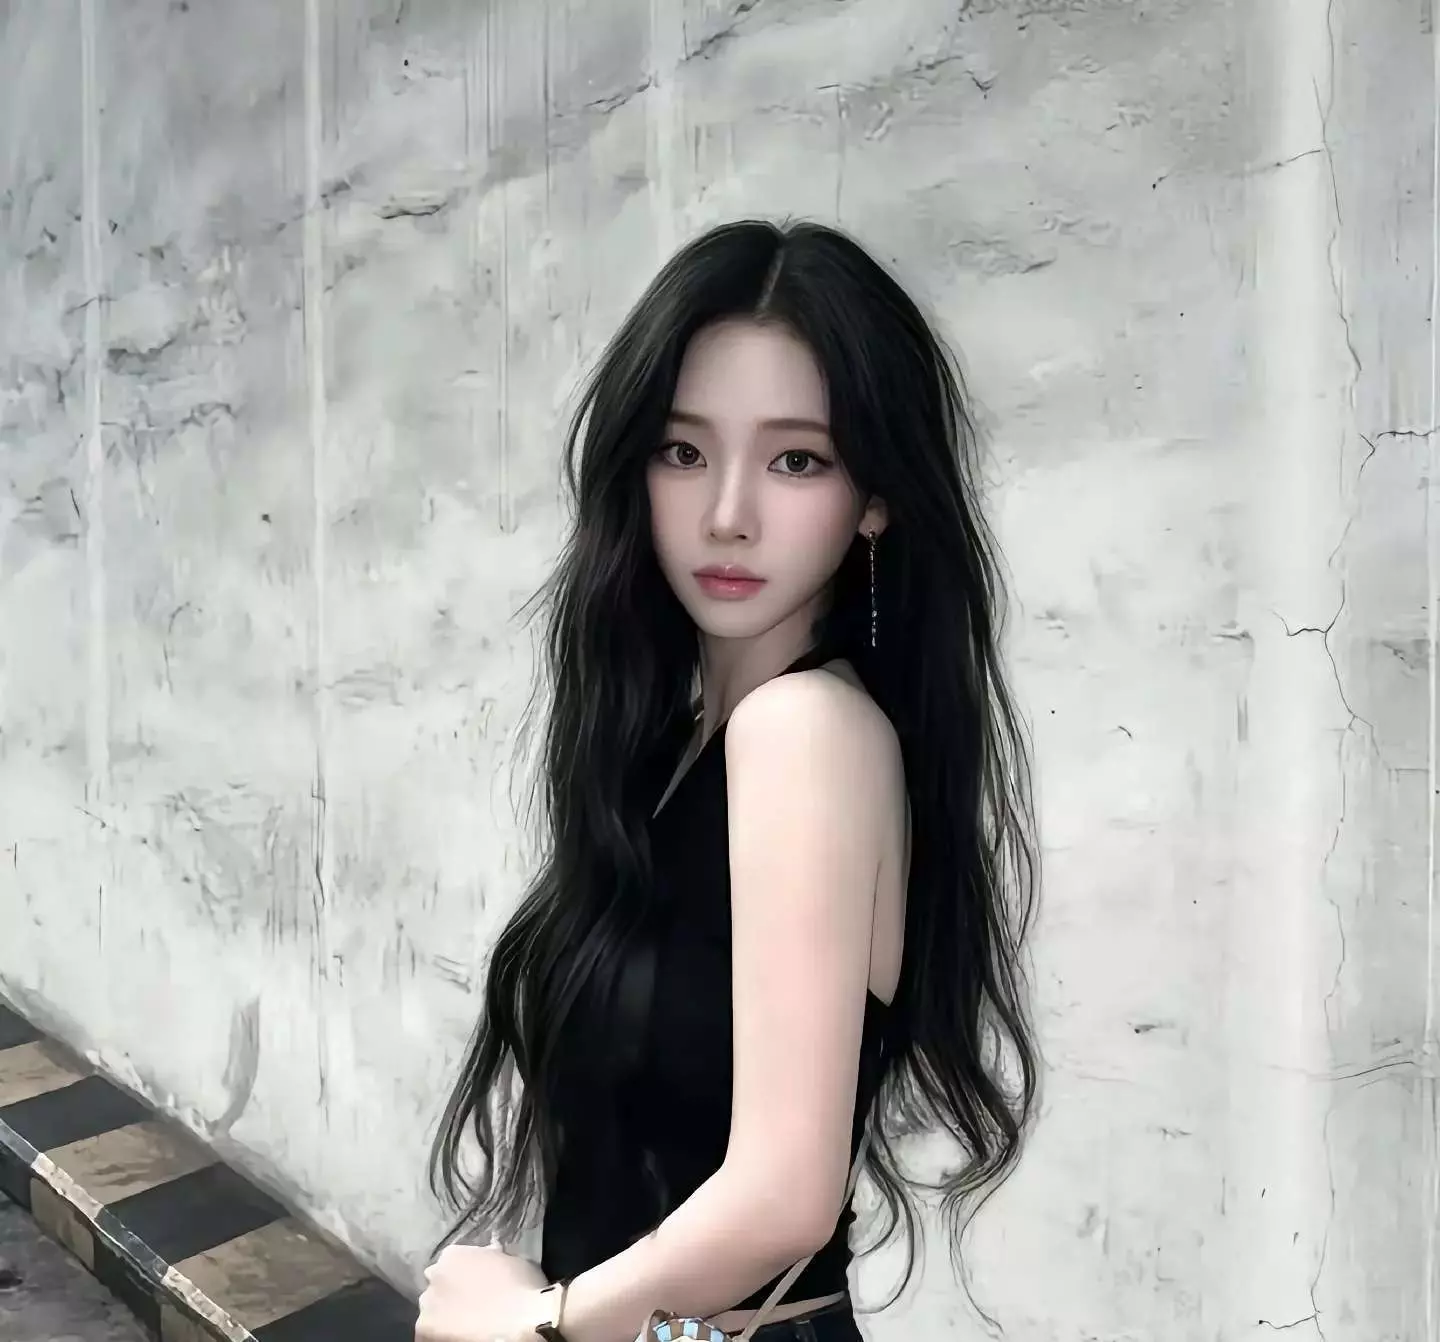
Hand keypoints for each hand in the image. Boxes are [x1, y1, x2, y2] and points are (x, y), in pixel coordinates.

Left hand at [416, 1244, 548, 1341]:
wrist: (521, 1320)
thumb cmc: (522, 1287)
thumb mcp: (510, 1260)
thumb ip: (491, 1256)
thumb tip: (489, 1254)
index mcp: (453, 1254)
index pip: (450, 1264)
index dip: (463, 1276)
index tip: (475, 1286)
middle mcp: (434, 1275)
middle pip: (437, 1286)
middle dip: (450, 1294)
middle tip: (471, 1305)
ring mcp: (427, 1305)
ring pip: (432, 1310)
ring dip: (444, 1315)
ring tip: (467, 1324)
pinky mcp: (424, 1331)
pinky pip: (430, 1334)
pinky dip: (442, 1335)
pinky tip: (462, 1336)